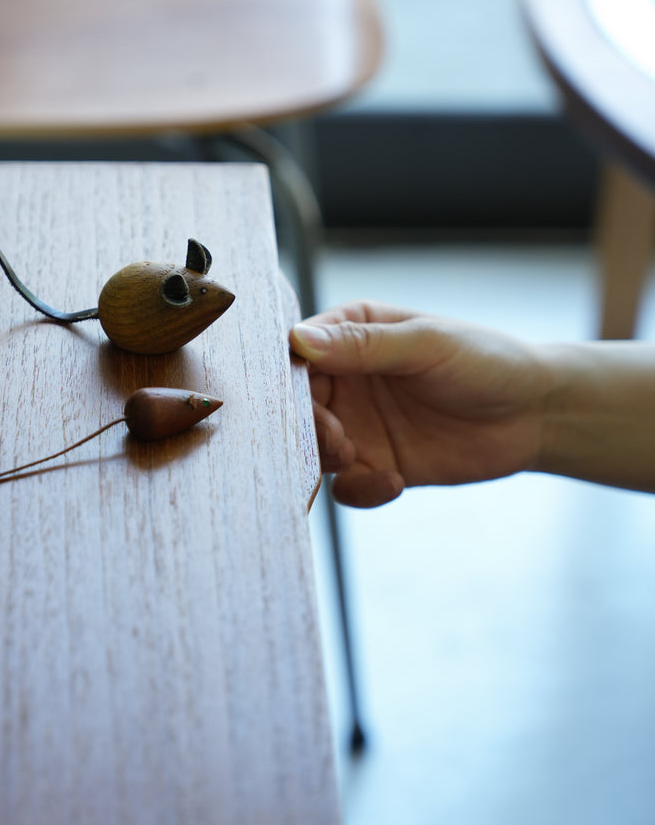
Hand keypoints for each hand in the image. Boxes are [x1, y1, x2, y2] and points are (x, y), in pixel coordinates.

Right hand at [289, 302, 551, 507]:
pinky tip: (393, 482)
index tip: (302, 403)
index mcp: (351, 334)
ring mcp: (359, 424)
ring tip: (358, 456)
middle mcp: (346, 379)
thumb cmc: (485, 361)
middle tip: (337, 437)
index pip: (296, 356)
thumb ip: (363, 345)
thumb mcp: (425, 345)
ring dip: (325, 459)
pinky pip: (346, 487)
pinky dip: (360, 490)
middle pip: (296, 408)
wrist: (535, 414)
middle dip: (307, 427)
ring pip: (313, 450)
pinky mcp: (377, 465)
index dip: (289, 381)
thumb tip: (298, 339)